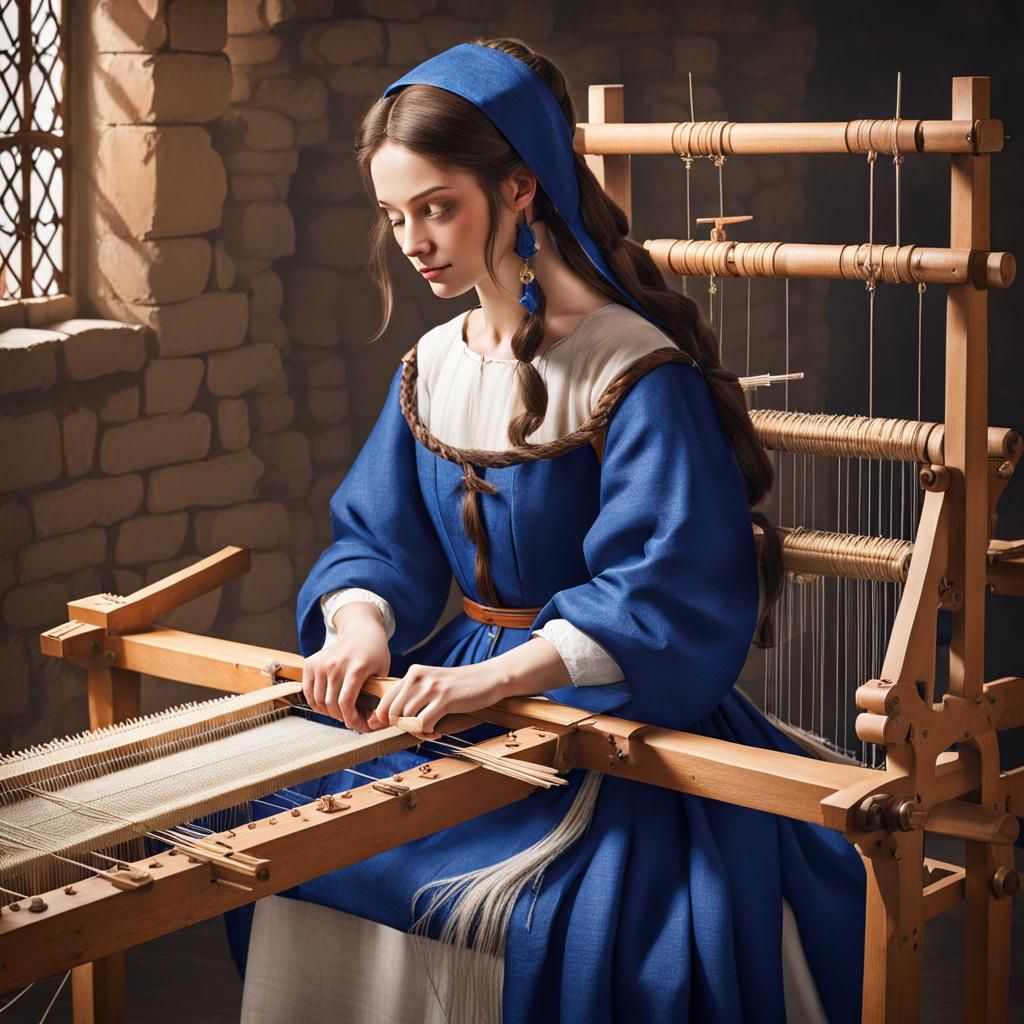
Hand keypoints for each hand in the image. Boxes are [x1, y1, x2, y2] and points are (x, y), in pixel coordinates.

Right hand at [302, 602, 390, 730]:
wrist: (360, 629)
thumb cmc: (374, 652)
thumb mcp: (382, 671)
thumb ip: (377, 693)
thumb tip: (374, 720)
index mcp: (355, 668)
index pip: (346, 702)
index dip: (351, 720)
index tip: (359, 726)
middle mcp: (335, 665)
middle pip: (331, 704)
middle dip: (342, 718)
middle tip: (351, 721)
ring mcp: (321, 663)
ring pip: (318, 700)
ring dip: (329, 712)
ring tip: (340, 713)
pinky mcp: (311, 663)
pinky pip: (308, 692)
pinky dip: (315, 703)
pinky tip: (327, 706)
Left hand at [369, 660, 508, 737]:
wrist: (489, 678)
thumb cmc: (461, 686)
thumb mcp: (433, 685)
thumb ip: (413, 696)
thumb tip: (387, 719)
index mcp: (414, 673)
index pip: (386, 697)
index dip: (381, 717)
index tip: (381, 728)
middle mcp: (419, 677)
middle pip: (392, 711)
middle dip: (400, 727)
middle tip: (415, 732)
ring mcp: (432, 687)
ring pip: (407, 719)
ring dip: (415, 732)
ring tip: (429, 732)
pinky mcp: (444, 699)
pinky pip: (423, 724)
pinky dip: (427, 733)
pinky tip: (437, 733)